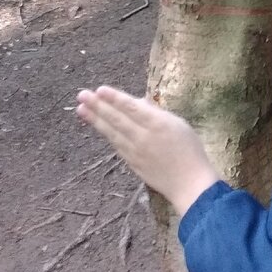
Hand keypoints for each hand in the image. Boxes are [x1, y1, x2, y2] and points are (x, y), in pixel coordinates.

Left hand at [76, 86, 219, 216]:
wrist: (189, 182)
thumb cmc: (190, 149)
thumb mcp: (179, 124)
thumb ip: (157, 114)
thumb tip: (139, 103)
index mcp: (158, 124)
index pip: (131, 108)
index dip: (115, 98)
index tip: (100, 89)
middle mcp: (143, 137)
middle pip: (117, 119)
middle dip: (98, 106)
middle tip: (82, 94)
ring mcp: (135, 151)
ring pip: (112, 132)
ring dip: (96, 119)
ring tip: (81, 109)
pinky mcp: (131, 163)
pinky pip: (117, 144)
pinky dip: (106, 134)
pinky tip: (98, 126)